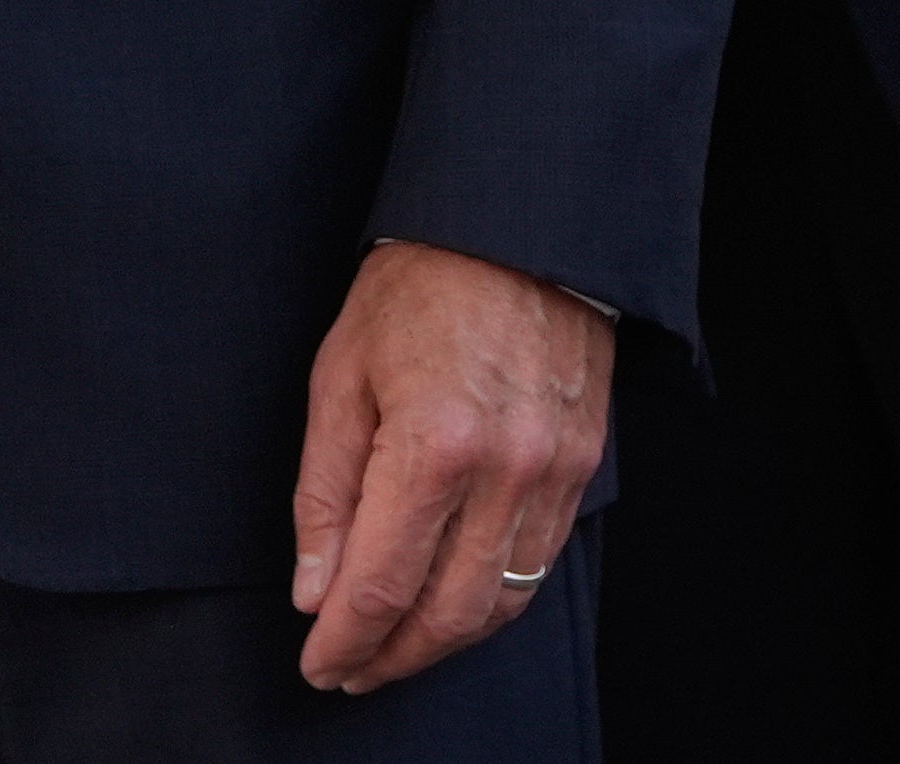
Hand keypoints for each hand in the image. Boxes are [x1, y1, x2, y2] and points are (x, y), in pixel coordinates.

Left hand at [284, 239, 609, 693]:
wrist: (516, 229)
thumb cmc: (415, 290)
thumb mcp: (340, 378)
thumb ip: (325, 494)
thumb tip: (315, 591)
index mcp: (433, 443)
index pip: (381, 582)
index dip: (346, 640)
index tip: (318, 666)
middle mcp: (505, 470)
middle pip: (447, 612)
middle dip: (392, 657)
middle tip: (351, 671)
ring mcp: (555, 473)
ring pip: (501, 602)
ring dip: (444, 641)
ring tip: (396, 649)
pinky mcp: (584, 467)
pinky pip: (538, 565)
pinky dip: (493, 601)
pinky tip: (454, 604)